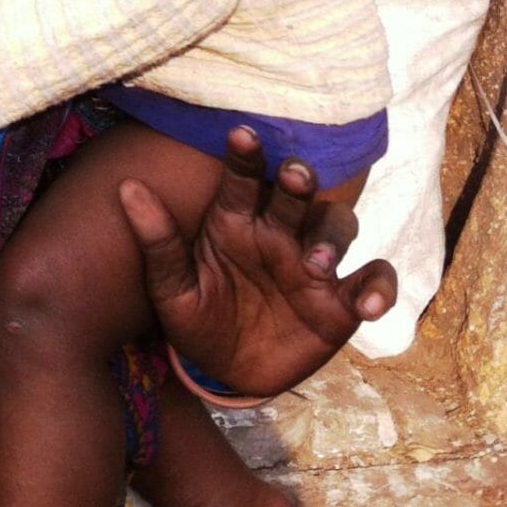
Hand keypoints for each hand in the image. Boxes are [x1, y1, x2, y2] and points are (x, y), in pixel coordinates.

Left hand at [120, 125, 397, 399]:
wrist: (226, 373)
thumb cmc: (196, 319)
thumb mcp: (171, 288)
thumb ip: (157, 240)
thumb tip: (126, 186)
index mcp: (235, 221)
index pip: (241, 177)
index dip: (245, 155)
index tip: (241, 133)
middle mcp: (278, 232)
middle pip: (296, 194)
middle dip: (298, 181)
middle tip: (294, 174)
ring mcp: (313, 264)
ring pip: (337, 227)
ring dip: (331, 238)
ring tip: (314, 263)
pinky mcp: (341, 302)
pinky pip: (373, 280)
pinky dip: (380, 287)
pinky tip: (370, 306)